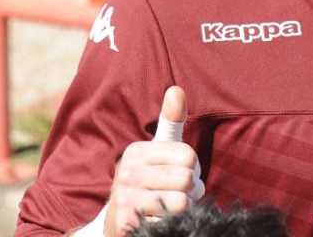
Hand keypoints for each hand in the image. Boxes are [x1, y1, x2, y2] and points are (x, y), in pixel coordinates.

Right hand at [104, 86, 204, 235]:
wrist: (119, 220)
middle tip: (179, 191)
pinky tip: (160, 218)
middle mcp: (127, 173)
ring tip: (172, 204)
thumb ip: (170, 121)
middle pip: (187, 179)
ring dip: (184, 208)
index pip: (189, 156)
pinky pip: (170, 222)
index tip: (179, 172)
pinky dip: (172, 222)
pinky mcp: (128, 223)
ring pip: (181, 203)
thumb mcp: (158, 150)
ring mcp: (126, 199)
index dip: (193, 168)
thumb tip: (177, 89)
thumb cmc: (148, 180)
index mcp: (137, 151)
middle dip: (191, 190)